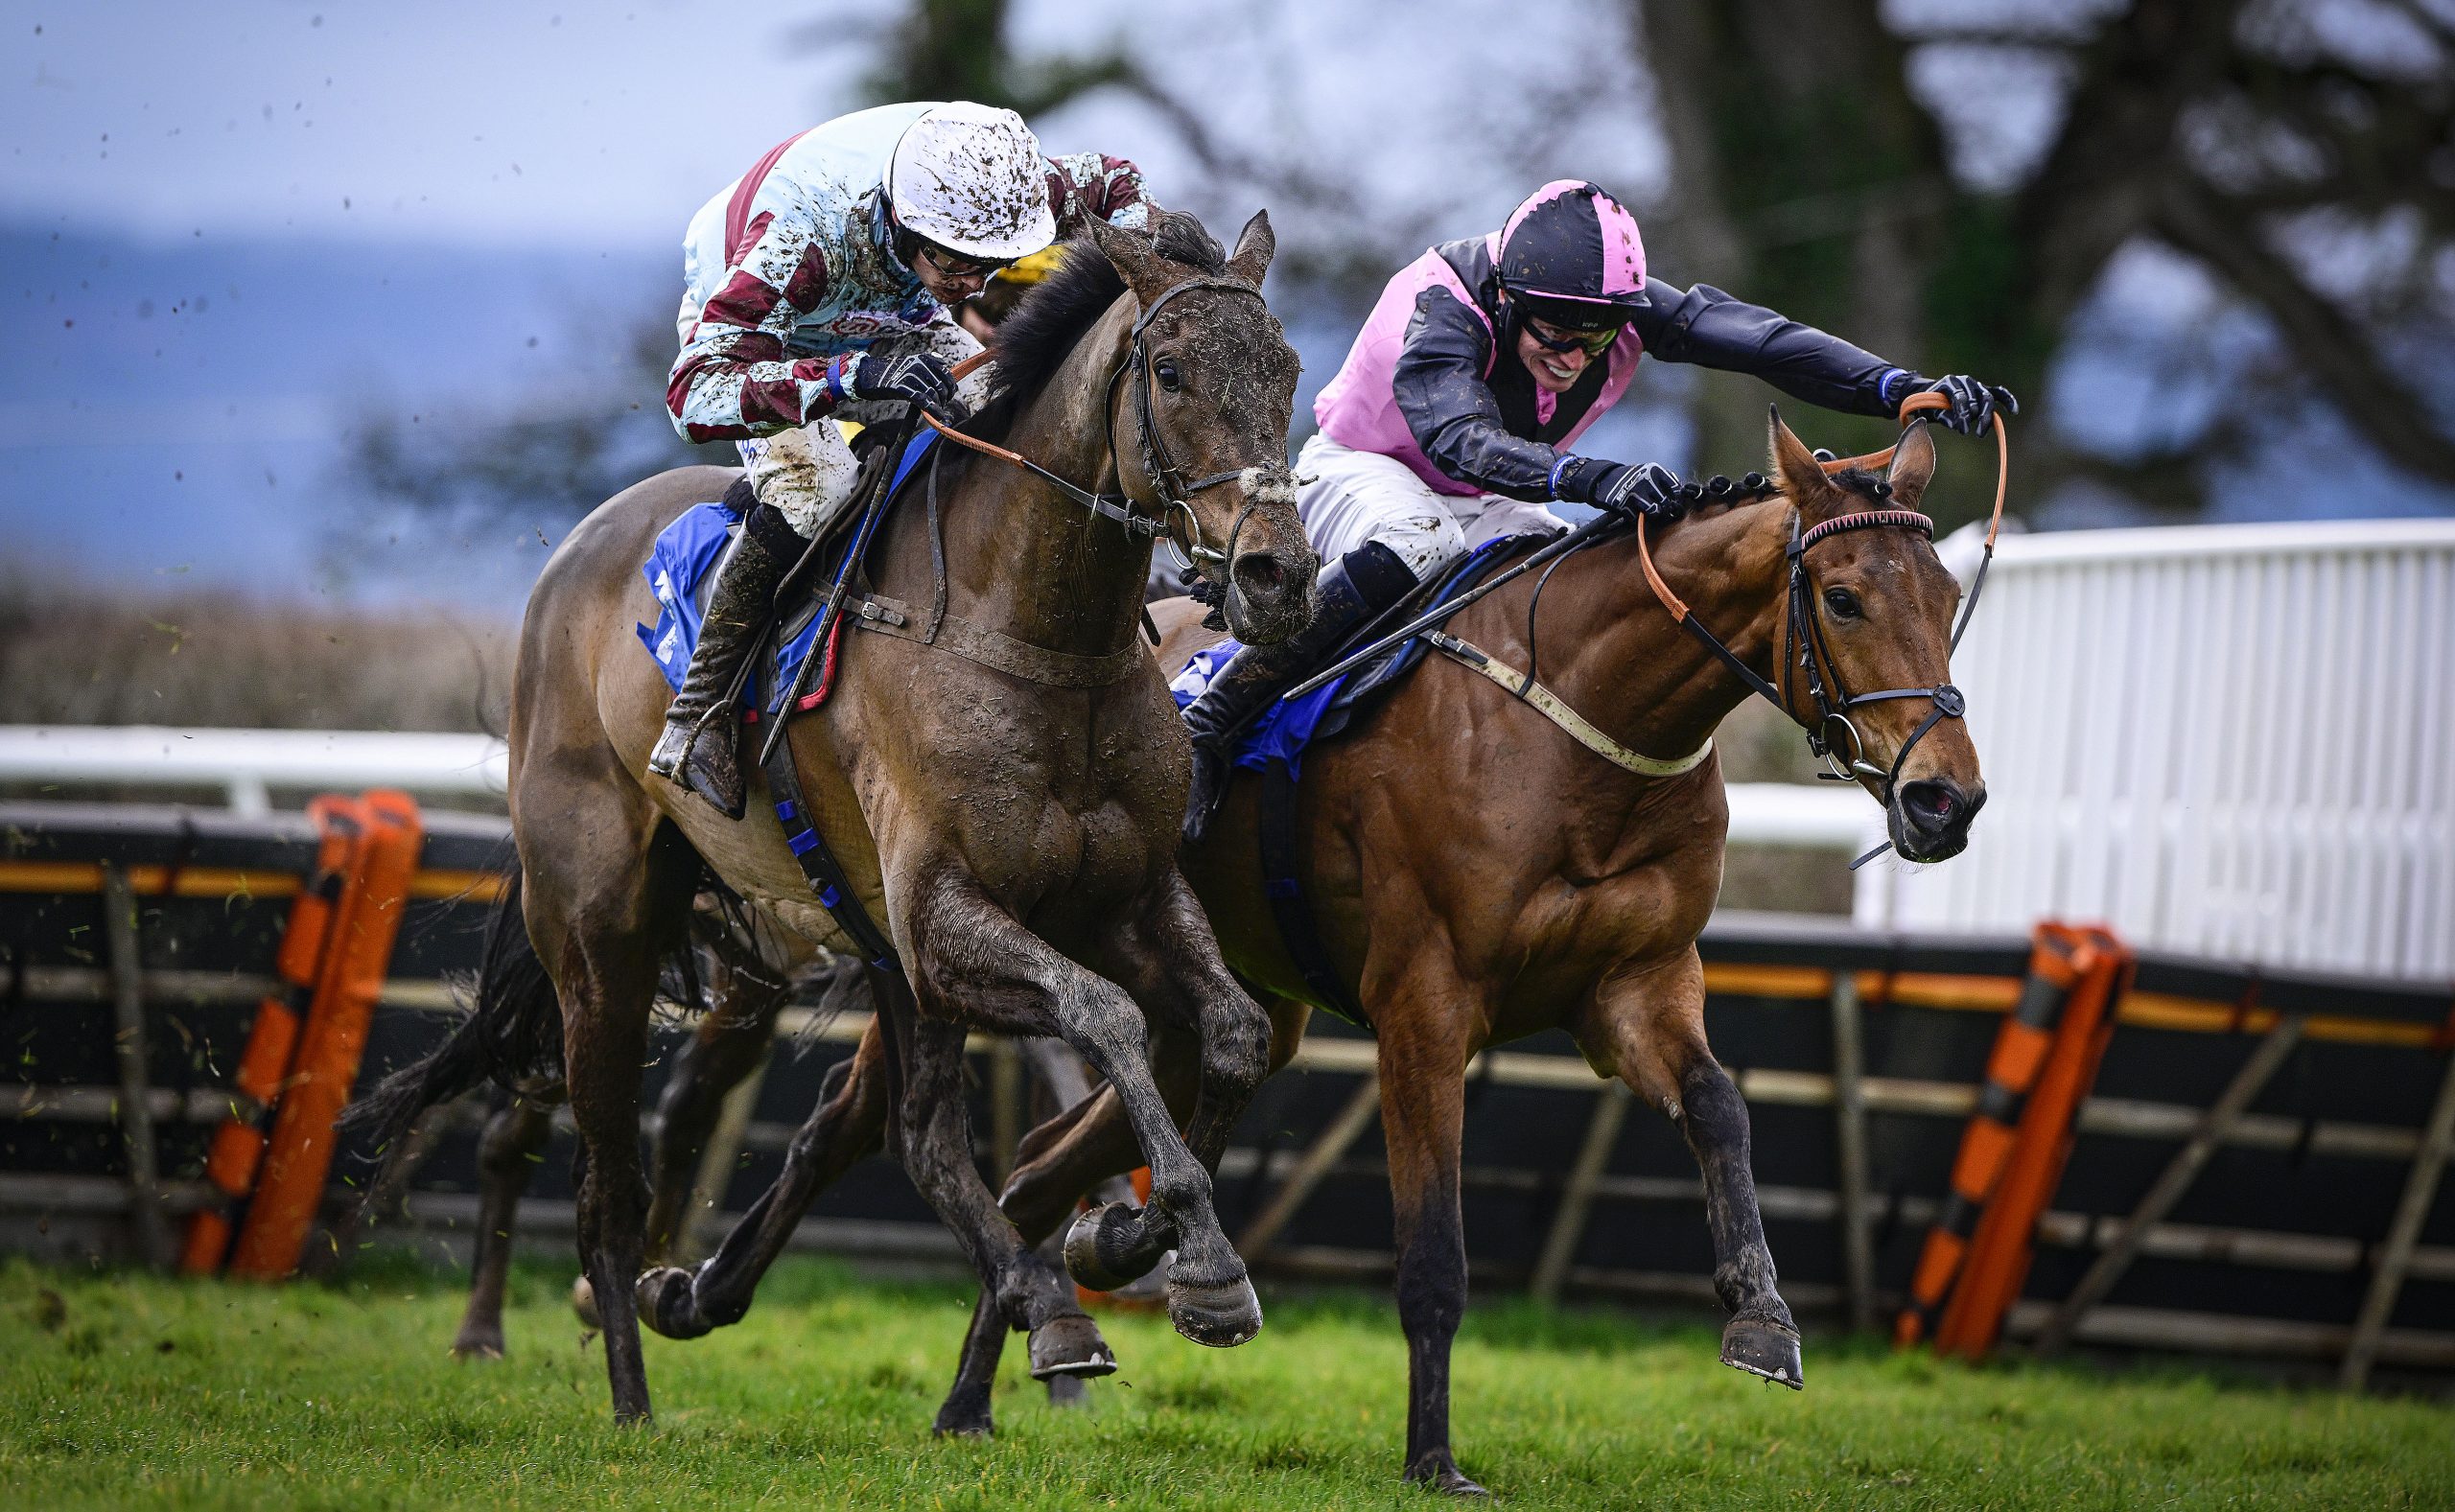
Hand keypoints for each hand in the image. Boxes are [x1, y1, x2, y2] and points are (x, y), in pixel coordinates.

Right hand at [849, 348, 960, 419]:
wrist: (871, 375)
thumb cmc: (894, 373)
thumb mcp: (914, 364)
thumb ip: (930, 367)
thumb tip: (948, 372)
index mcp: (925, 359)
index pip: (947, 375)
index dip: (951, 388)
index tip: (949, 396)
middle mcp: (920, 365)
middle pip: (942, 386)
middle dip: (944, 399)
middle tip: (941, 405)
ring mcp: (911, 376)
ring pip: (934, 395)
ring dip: (938, 406)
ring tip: (936, 410)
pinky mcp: (903, 388)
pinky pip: (924, 401)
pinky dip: (933, 410)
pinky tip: (938, 416)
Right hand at [1555, 456, 1683, 520]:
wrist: (1603, 480)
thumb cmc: (1630, 479)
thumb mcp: (1647, 473)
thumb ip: (1663, 482)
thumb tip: (1679, 497)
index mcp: (1655, 470)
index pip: (1675, 488)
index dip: (1676, 499)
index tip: (1673, 504)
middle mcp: (1646, 480)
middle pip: (1665, 503)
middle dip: (1664, 510)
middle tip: (1659, 511)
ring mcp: (1634, 492)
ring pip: (1653, 512)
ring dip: (1651, 515)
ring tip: (1646, 512)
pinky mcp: (1623, 504)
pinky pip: (1636, 517)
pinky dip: (1635, 517)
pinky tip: (1631, 510)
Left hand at [1918, 374, 2017, 435]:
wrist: (1931, 394)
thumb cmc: (1930, 404)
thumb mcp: (1931, 410)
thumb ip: (1943, 416)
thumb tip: (1957, 425)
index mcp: (1949, 382)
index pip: (1960, 397)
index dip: (1962, 414)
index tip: (1963, 431)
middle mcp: (1965, 381)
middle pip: (1976, 398)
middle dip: (1975, 417)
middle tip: (1973, 433)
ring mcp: (1976, 384)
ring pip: (1987, 397)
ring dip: (1987, 415)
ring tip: (1981, 432)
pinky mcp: (1984, 390)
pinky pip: (1999, 393)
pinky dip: (2008, 401)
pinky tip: (2013, 412)